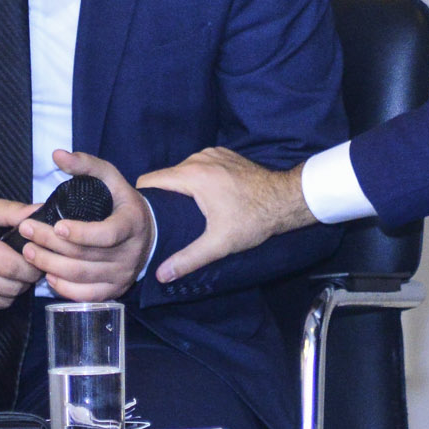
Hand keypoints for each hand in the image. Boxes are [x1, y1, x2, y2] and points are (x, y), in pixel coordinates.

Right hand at [0, 196, 42, 314]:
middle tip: (27, 268)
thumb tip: (42, 212)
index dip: (32, 266)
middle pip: (10, 287)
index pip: (13, 266)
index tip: (36, 259)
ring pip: (1, 302)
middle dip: (25, 280)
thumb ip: (12, 211)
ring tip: (10, 276)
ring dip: (12, 292)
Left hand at [11, 150, 153, 301]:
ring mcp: (122, 275)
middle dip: (50, 244)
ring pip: (81, 275)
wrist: (147, 232)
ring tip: (28, 251)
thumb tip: (58, 155)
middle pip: (85, 255)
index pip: (107, 234)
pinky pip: (85, 295)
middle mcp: (130, 253)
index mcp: (131, 224)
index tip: (57, 225)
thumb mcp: (110, 178)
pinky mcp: (113, 290)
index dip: (81, 233)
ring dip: (50, 265)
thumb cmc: (122, 202)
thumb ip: (85, 165)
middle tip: (27, 231)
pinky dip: (63, 287)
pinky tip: (48, 275)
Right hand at [136, 147, 313, 282]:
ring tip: (183, 210)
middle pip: (167, 176)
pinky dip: (198, 178)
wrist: (286, 199)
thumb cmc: (253, 220)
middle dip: (162, 195)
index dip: (142, 197)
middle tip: (163, 219)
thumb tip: (161, 274)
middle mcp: (199, 158)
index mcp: (192, 175)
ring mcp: (213, 153)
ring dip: (181, 187)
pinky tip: (205, 198)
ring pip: (184, 170)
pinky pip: (200, 165)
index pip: (151, 179)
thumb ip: (188, 258)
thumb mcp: (219, 243)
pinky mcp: (225, 154)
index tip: (141, 215)